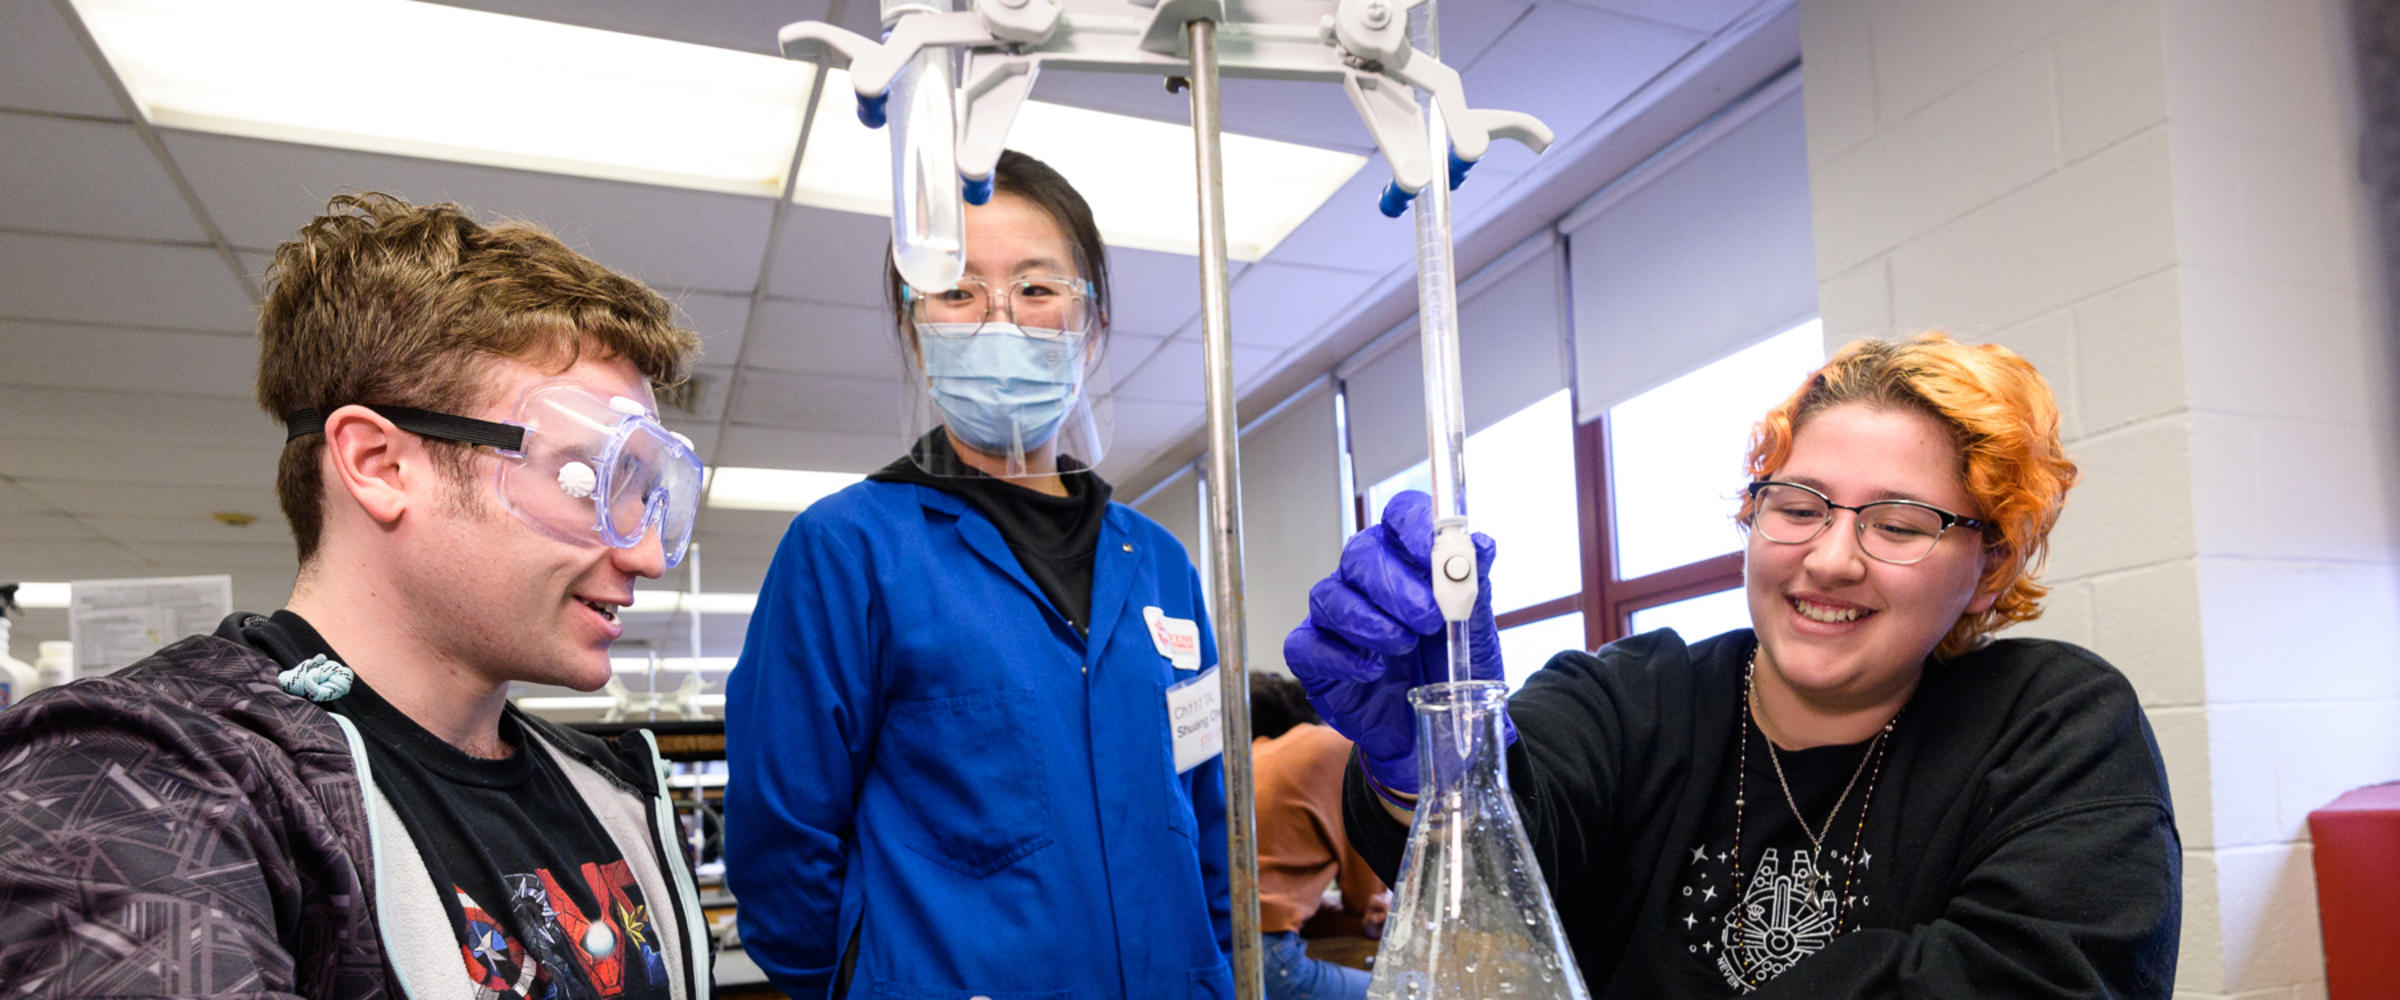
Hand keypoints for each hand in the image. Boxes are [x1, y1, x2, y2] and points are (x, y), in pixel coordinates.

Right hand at [1282, 490, 1500, 795]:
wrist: (1435, 732)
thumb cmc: (1450, 672)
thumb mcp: (1476, 634)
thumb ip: (1475, 590)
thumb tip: (1481, 544)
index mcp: (1407, 561)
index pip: (1400, 516)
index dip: (1413, 525)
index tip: (1432, 552)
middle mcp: (1365, 581)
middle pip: (1360, 554)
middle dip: (1394, 585)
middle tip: (1427, 618)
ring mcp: (1335, 616)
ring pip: (1329, 596)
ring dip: (1369, 622)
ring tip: (1403, 647)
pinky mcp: (1314, 654)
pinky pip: (1307, 643)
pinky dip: (1341, 657)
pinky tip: (1372, 672)